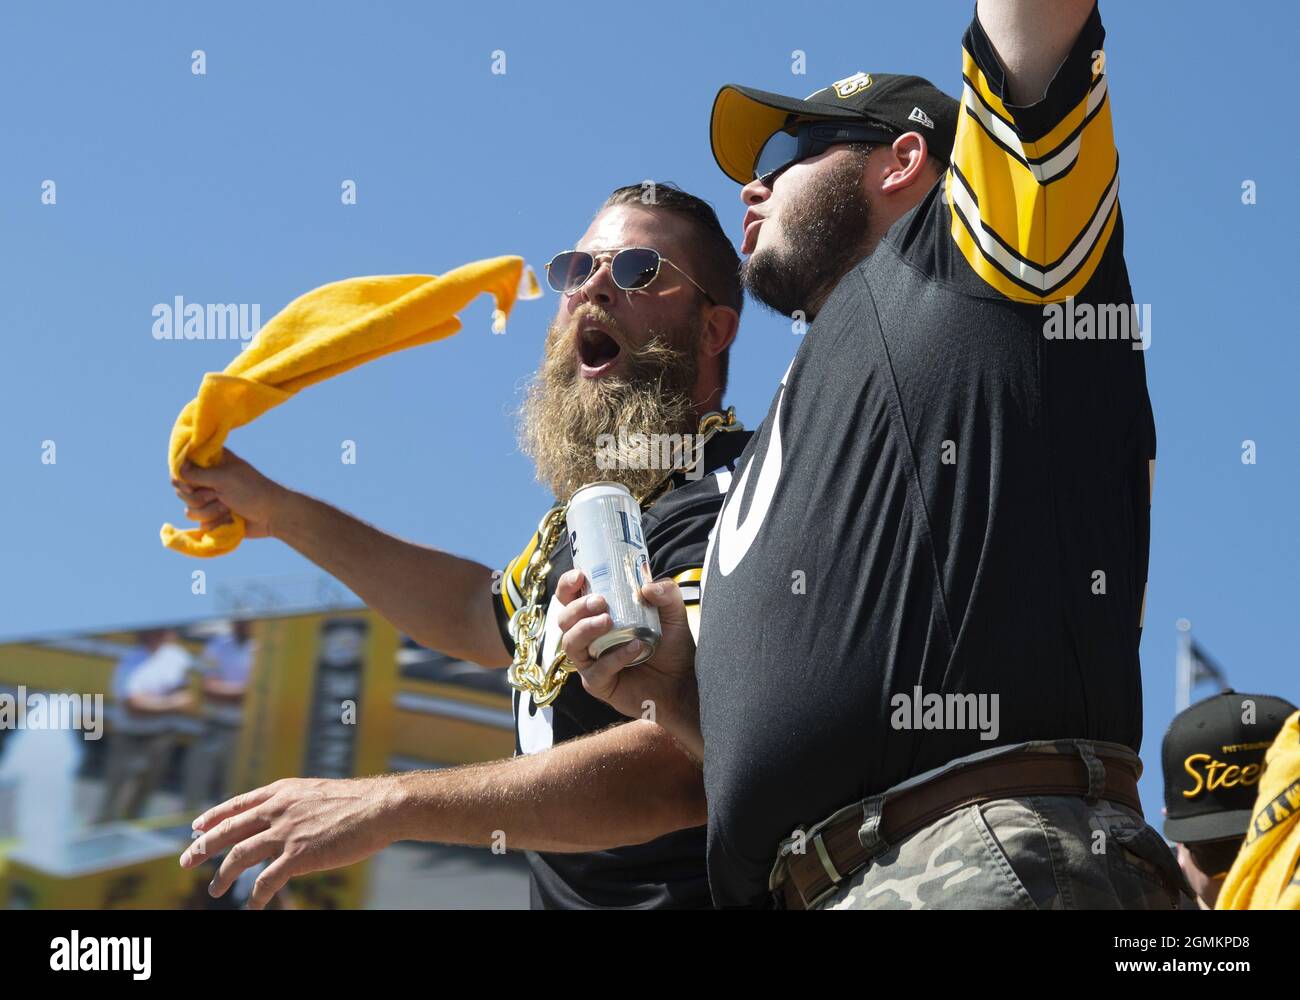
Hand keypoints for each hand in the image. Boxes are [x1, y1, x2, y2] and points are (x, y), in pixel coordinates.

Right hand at [171, 448, 285, 538]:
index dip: (182, 477)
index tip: (192, 483)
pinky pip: (200, 524)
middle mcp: (208, 480)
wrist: (272, 516)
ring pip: (190, 510)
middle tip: (218, 494)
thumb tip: (177, 469)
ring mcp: (210, 500)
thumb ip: (198, 474)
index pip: (181, 467)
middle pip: (181, 491)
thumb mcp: (224, 478)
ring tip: (229, 507)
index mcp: (211, 463)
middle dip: (200, 496)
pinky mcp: (213, 518)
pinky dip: (216, 523)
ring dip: (210, 511)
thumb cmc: (253, 491)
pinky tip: (231, 519)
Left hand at [180, 776, 397, 909]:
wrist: (379, 807)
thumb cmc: (357, 801)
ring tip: (214, 889)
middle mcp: (277, 810)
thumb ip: (294, 805)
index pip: (236, 804)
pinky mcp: (298, 856)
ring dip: (222, 875)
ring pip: (239, 856)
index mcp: (282, 792)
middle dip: (202, 846)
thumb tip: (280, 819)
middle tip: (186, 860)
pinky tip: (252, 905)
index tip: (195, 826)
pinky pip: (265, 881)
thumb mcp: (316, 793)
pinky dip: (255, 896)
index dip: (212, 816)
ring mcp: (285, 833)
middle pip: (228, 829)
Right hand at [554, 569, 700, 743]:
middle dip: (577, 607)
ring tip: (608, 621)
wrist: (682, 683)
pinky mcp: (598, 684)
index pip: (570, 598)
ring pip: (571, 644)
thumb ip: (667, 593)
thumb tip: (647, 586)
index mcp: (597, 616)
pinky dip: (614, 657)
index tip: (580, 576)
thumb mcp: (674, 613)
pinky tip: (635, 648)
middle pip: (564, 619)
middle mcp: (588, 638)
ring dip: (585, 629)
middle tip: (600, 601)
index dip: (567, 586)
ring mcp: (590, 662)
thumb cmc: (672, 647)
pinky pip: (596, 670)